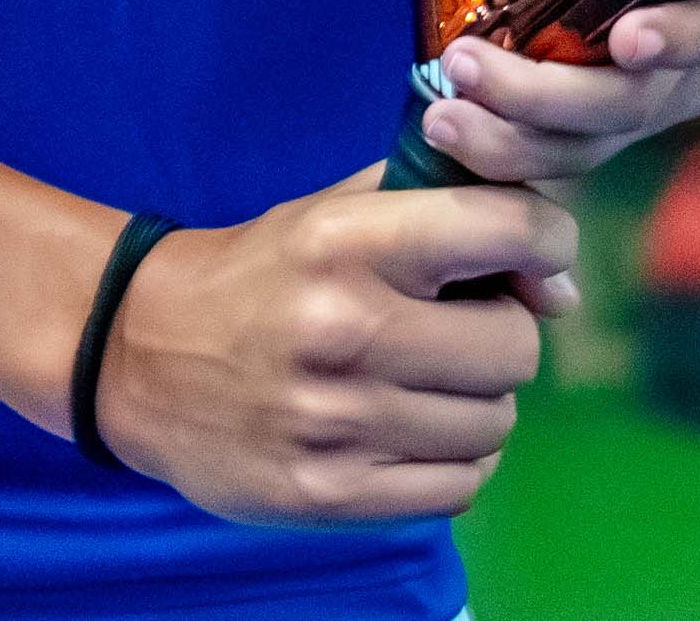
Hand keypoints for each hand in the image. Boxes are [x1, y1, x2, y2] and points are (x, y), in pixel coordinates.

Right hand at [87, 169, 571, 525]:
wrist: (138, 353)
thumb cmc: (268, 271)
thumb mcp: (342, 206)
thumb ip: (456, 207)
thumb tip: (561, 284)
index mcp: (351, 241)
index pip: (511, 230)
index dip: (545, 243)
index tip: (532, 259)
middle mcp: (345, 328)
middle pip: (517, 346)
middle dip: (502, 334)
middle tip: (457, 331)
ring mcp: (335, 420)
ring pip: (495, 421)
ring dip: (477, 403)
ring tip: (426, 383)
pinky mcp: (324, 492)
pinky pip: (459, 486)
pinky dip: (454, 462)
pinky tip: (414, 433)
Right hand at [315, 0, 699, 189]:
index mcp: (573, 74)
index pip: (522, 139)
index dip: (481, 145)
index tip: (431, 117)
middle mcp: (633, 88)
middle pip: (565, 140)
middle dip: (503, 122)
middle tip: (450, 89)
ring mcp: (692, 65)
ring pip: (622, 108)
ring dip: (561, 93)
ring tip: (500, 66)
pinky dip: (670, 41)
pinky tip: (633, 31)